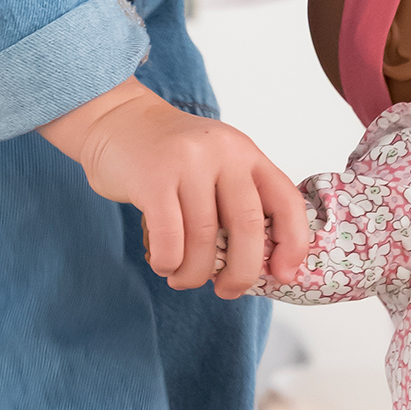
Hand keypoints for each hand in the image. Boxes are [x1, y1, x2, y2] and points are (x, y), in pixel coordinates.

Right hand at [40, 78, 308, 295]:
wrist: (118, 119)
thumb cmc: (169, 155)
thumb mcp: (215, 163)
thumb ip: (237, 199)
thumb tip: (256, 265)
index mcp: (246, 153)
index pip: (286, 201)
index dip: (292, 243)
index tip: (283, 275)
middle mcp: (222, 153)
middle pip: (247, 226)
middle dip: (241, 271)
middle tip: (227, 290)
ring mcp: (187, 163)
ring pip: (203, 238)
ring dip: (194, 273)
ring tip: (183, 278)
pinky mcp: (152, 177)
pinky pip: (169, 238)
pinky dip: (168, 262)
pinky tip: (163, 263)